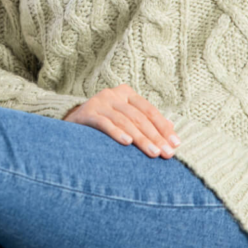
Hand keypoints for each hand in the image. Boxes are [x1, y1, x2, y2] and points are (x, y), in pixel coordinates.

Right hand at [62, 84, 180, 158]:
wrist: (71, 124)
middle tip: (167, 153)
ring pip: (125, 121)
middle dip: (155, 136)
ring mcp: (100, 102)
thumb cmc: (104, 123)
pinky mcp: (87, 112)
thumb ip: (146, 122)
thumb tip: (172, 130)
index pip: (149, 110)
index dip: (163, 127)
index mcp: (126, 93)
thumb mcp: (126, 119)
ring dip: (141, 138)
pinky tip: (127, 142)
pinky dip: (116, 132)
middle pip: (139, 117)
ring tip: (153, 153)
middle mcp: (113, 95)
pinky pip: (104, 123)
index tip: (175, 144)